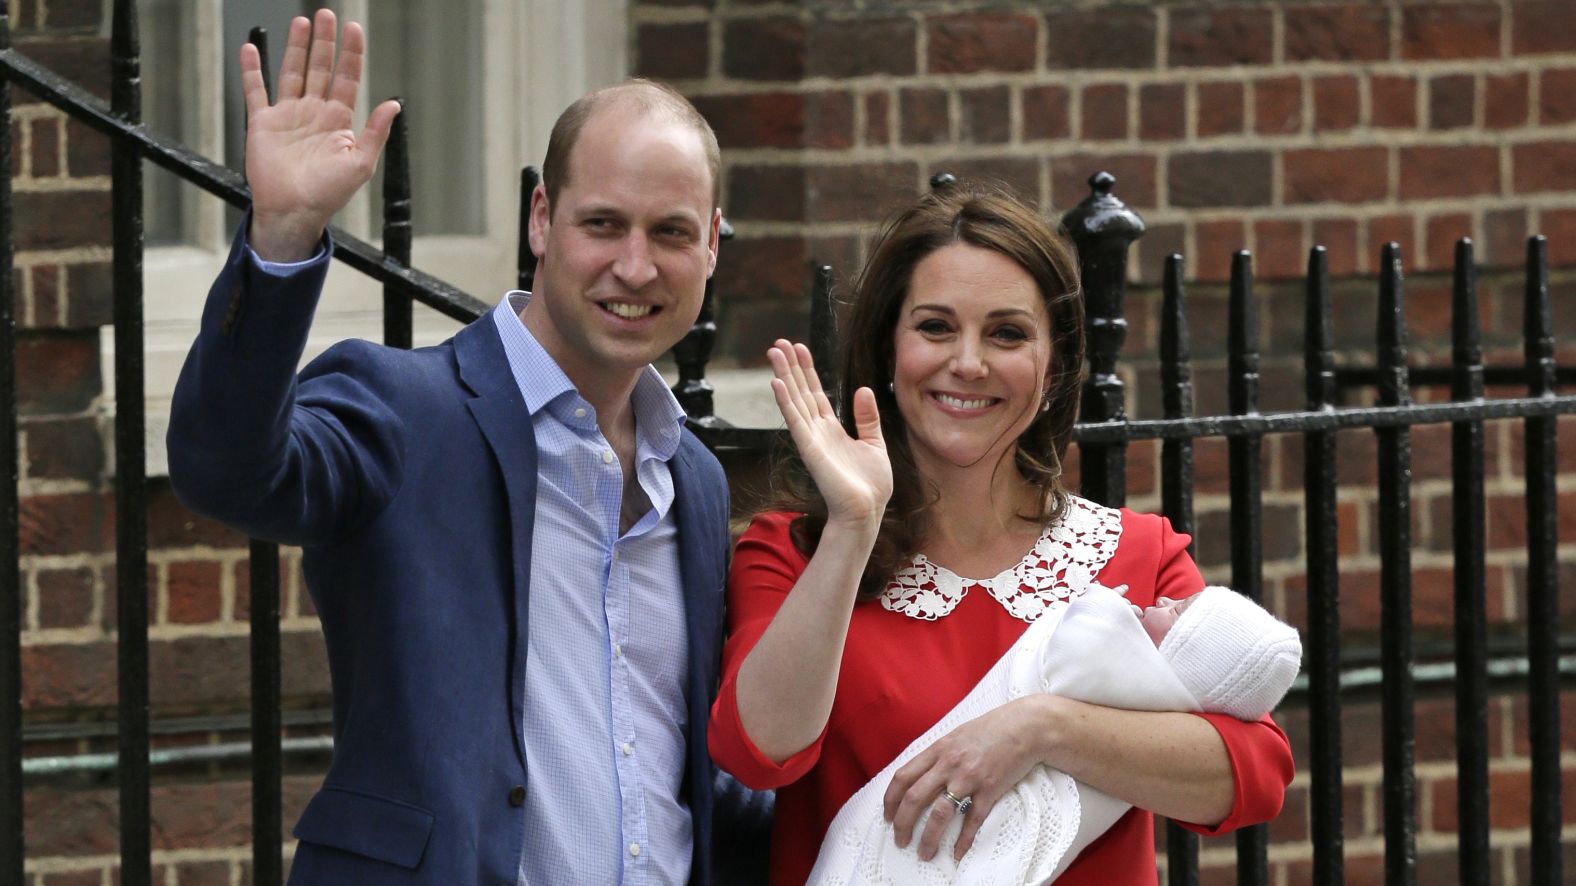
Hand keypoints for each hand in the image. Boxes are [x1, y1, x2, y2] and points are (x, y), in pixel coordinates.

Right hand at [242, 9, 400, 260]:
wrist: (294, 210)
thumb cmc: (328, 193)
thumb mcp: (360, 163)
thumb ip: (375, 131)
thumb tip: (394, 104)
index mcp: (339, 121)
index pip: (347, 78)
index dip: (350, 54)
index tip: (353, 29)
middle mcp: (314, 113)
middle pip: (320, 68)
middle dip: (324, 42)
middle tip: (326, 15)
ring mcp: (288, 116)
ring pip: (292, 72)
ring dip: (296, 47)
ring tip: (301, 22)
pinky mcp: (263, 123)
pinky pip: (256, 91)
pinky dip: (252, 71)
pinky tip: (251, 50)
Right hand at [767, 340, 890, 525]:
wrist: (867, 512)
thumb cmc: (871, 485)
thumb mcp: (874, 443)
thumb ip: (867, 417)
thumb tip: (863, 389)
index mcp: (832, 429)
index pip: (816, 393)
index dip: (807, 370)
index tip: (800, 348)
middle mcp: (818, 431)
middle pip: (800, 391)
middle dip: (791, 366)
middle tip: (779, 342)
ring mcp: (811, 439)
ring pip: (795, 400)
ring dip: (784, 376)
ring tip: (774, 352)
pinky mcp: (810, 450)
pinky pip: (795, 421)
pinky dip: (786, 402)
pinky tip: (778, 383)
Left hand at [882, 697, 1047, 862]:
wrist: (1025, 726)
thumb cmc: (991, 729)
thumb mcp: (956, 736)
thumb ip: (938, 755)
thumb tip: (920, 775)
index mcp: (937, 750)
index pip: (903, 777)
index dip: (891, 800)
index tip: (888, 817)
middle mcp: (949, 764)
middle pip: (915, 797)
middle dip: (902, 824)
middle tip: (900, 840)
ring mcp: (969, 777)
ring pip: (940, 813)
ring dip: (929, 838)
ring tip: (925, 853)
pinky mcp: (990, 789)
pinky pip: (973, 820)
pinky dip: (964, 840)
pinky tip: (957, 853)